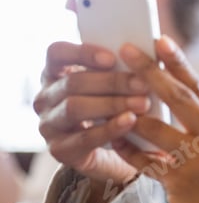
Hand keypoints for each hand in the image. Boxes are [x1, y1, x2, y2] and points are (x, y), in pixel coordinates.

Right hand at [33, 41, 152, 185]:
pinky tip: (129, 121)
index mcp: (54, 72)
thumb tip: (148, 48)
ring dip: (111, 104)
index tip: (112, 58)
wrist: (115, 154)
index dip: (82, 52)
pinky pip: (84, 138)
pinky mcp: (59, 150)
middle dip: (111, 82)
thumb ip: (122, 67)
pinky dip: (109, 128)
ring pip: (74, 108)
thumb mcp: (114, 85)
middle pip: (72, 82)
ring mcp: (48, 125)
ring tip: (142, 103)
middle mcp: (45, 97)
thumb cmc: (115, 108)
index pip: (57, 53)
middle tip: (142, 84)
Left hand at [112, 36, 198, 202]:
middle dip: (152, 71)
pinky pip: (148, 160)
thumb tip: (192, 116)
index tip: (162, 41)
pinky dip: (129, 149)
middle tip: (129, 49)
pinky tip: (114, 139)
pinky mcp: (185, 184)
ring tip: (110, 94)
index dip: (181, 64)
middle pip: (182, 98)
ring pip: (159, 126)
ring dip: (132, 110)